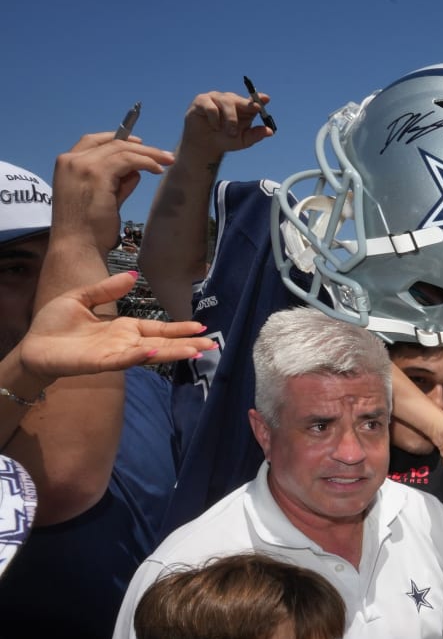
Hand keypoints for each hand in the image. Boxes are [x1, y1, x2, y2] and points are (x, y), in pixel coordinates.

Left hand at [18, 271, 215, 379]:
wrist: (33, 346)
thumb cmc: (55, 324)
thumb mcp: (82, 298)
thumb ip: (108, 288)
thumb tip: (134, 276)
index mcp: (123, 328)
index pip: (158, 328)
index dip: (179, 328)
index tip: (201, 326)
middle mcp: (125, 343)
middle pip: (163, 343)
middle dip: (187, 343)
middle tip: (212, 344)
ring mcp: (116, 354)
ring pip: (150, 353)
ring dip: (173, 353)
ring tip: (196, 352)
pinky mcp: (101, 362)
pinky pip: (124, 359)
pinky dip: (139, 357)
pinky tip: (154, 352)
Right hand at [49, 133, 174, 254]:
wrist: (78, 246)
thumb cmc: (88, 230)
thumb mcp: (103, 199)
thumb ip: (117, 184)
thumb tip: (135, 172)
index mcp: (67, 165)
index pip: (93, 141)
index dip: (117, 139)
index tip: (139, 143)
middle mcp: (71, 160)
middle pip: (111, 143)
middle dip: (140, 147)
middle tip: (164, 155)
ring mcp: (82, 165)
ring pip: (122, 149)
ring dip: (148, 154)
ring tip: (167, 161)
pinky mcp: (97, 173)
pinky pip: (127, 159)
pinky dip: (145, 161)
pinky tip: (157, 169)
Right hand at [179, 91, 273, 162]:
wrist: (206, 146)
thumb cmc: (226, 140)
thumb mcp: (243, 140)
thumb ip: (256, 135)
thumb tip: (270, 131)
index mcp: (242, 107)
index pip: (252, 100)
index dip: (258, 98)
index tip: (265, 99)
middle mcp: (230, 99)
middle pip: (239, 100)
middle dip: (245, 108)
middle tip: (250, 116)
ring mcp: (216, 98)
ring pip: (226, 102)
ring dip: (230, 120)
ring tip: (228, 132)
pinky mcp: (202, 100)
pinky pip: (211, 107)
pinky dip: (215, 120)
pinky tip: (215, 127)